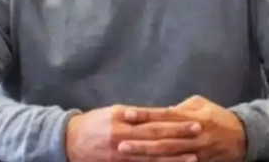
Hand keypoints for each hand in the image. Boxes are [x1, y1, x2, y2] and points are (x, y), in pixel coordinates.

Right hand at [65, 105, 203, 161]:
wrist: (69, 141)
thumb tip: (161, 115)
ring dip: (173, 158)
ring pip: (151, 157)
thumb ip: (136, 115)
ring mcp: (120, 154)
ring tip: (193, 156)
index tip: (193, 120)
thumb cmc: (94, 123)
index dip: (175, 121)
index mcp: (122, 118)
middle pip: (156, 137)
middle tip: (199, 133)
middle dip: (179, 136)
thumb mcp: (113, 112)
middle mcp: (122, 136)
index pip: (154, 120)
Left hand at [118, 96, 246, 161]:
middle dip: (139, 139)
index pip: (164, 115)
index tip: (126, 114)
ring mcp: (195, 151)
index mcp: (192, 116)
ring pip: (167, 154)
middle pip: (162, 137)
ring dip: (145, 154)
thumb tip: (161, 111)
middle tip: (119, 141)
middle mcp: (192, 133)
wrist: (243, 137)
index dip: (145, 115)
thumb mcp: (201, 104)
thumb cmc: (217, 117)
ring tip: (125, 154)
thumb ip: (180, 108)